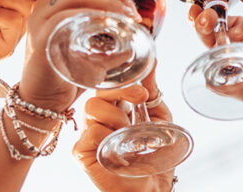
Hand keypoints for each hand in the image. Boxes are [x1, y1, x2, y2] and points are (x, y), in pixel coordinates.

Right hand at [18, 0, 138, 110]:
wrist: (43, 102)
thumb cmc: (68, 73)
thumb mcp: (94, 50)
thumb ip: (113, 40)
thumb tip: (137, 35)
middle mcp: (47, 3)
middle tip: (132, 9)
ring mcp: (42, 19)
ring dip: (109, 0)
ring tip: (127, 18)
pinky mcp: (41, 37)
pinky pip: (65, 16)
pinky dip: (92, 16)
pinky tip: (110, 27)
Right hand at [73, 77, 175, 191]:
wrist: (152, 189)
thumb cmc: (155, 158)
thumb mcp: (159, 118)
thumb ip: (152, 91)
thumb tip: (153, 62)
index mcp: (115, 109)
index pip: (108, 85)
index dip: (122, 82)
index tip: (142, 91)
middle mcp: (99, 120)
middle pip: (97, 92)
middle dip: (121, 92)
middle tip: (139, 101)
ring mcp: (89, 136)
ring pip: (92, 109)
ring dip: (116, 117)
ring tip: (129, 133)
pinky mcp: (82, 154)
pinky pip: (89, 135)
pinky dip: (107, 137)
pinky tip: (118, 148)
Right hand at [189, 0, 242, 103]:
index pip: (218, 21)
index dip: (205, 15)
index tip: (196, 8)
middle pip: (212, 41)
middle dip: (204, 28)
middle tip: (206, 18)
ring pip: (217, 62)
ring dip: (211, 49)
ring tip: (217, 37)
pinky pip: (230, 86)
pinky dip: (225, 76)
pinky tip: (228, 62)